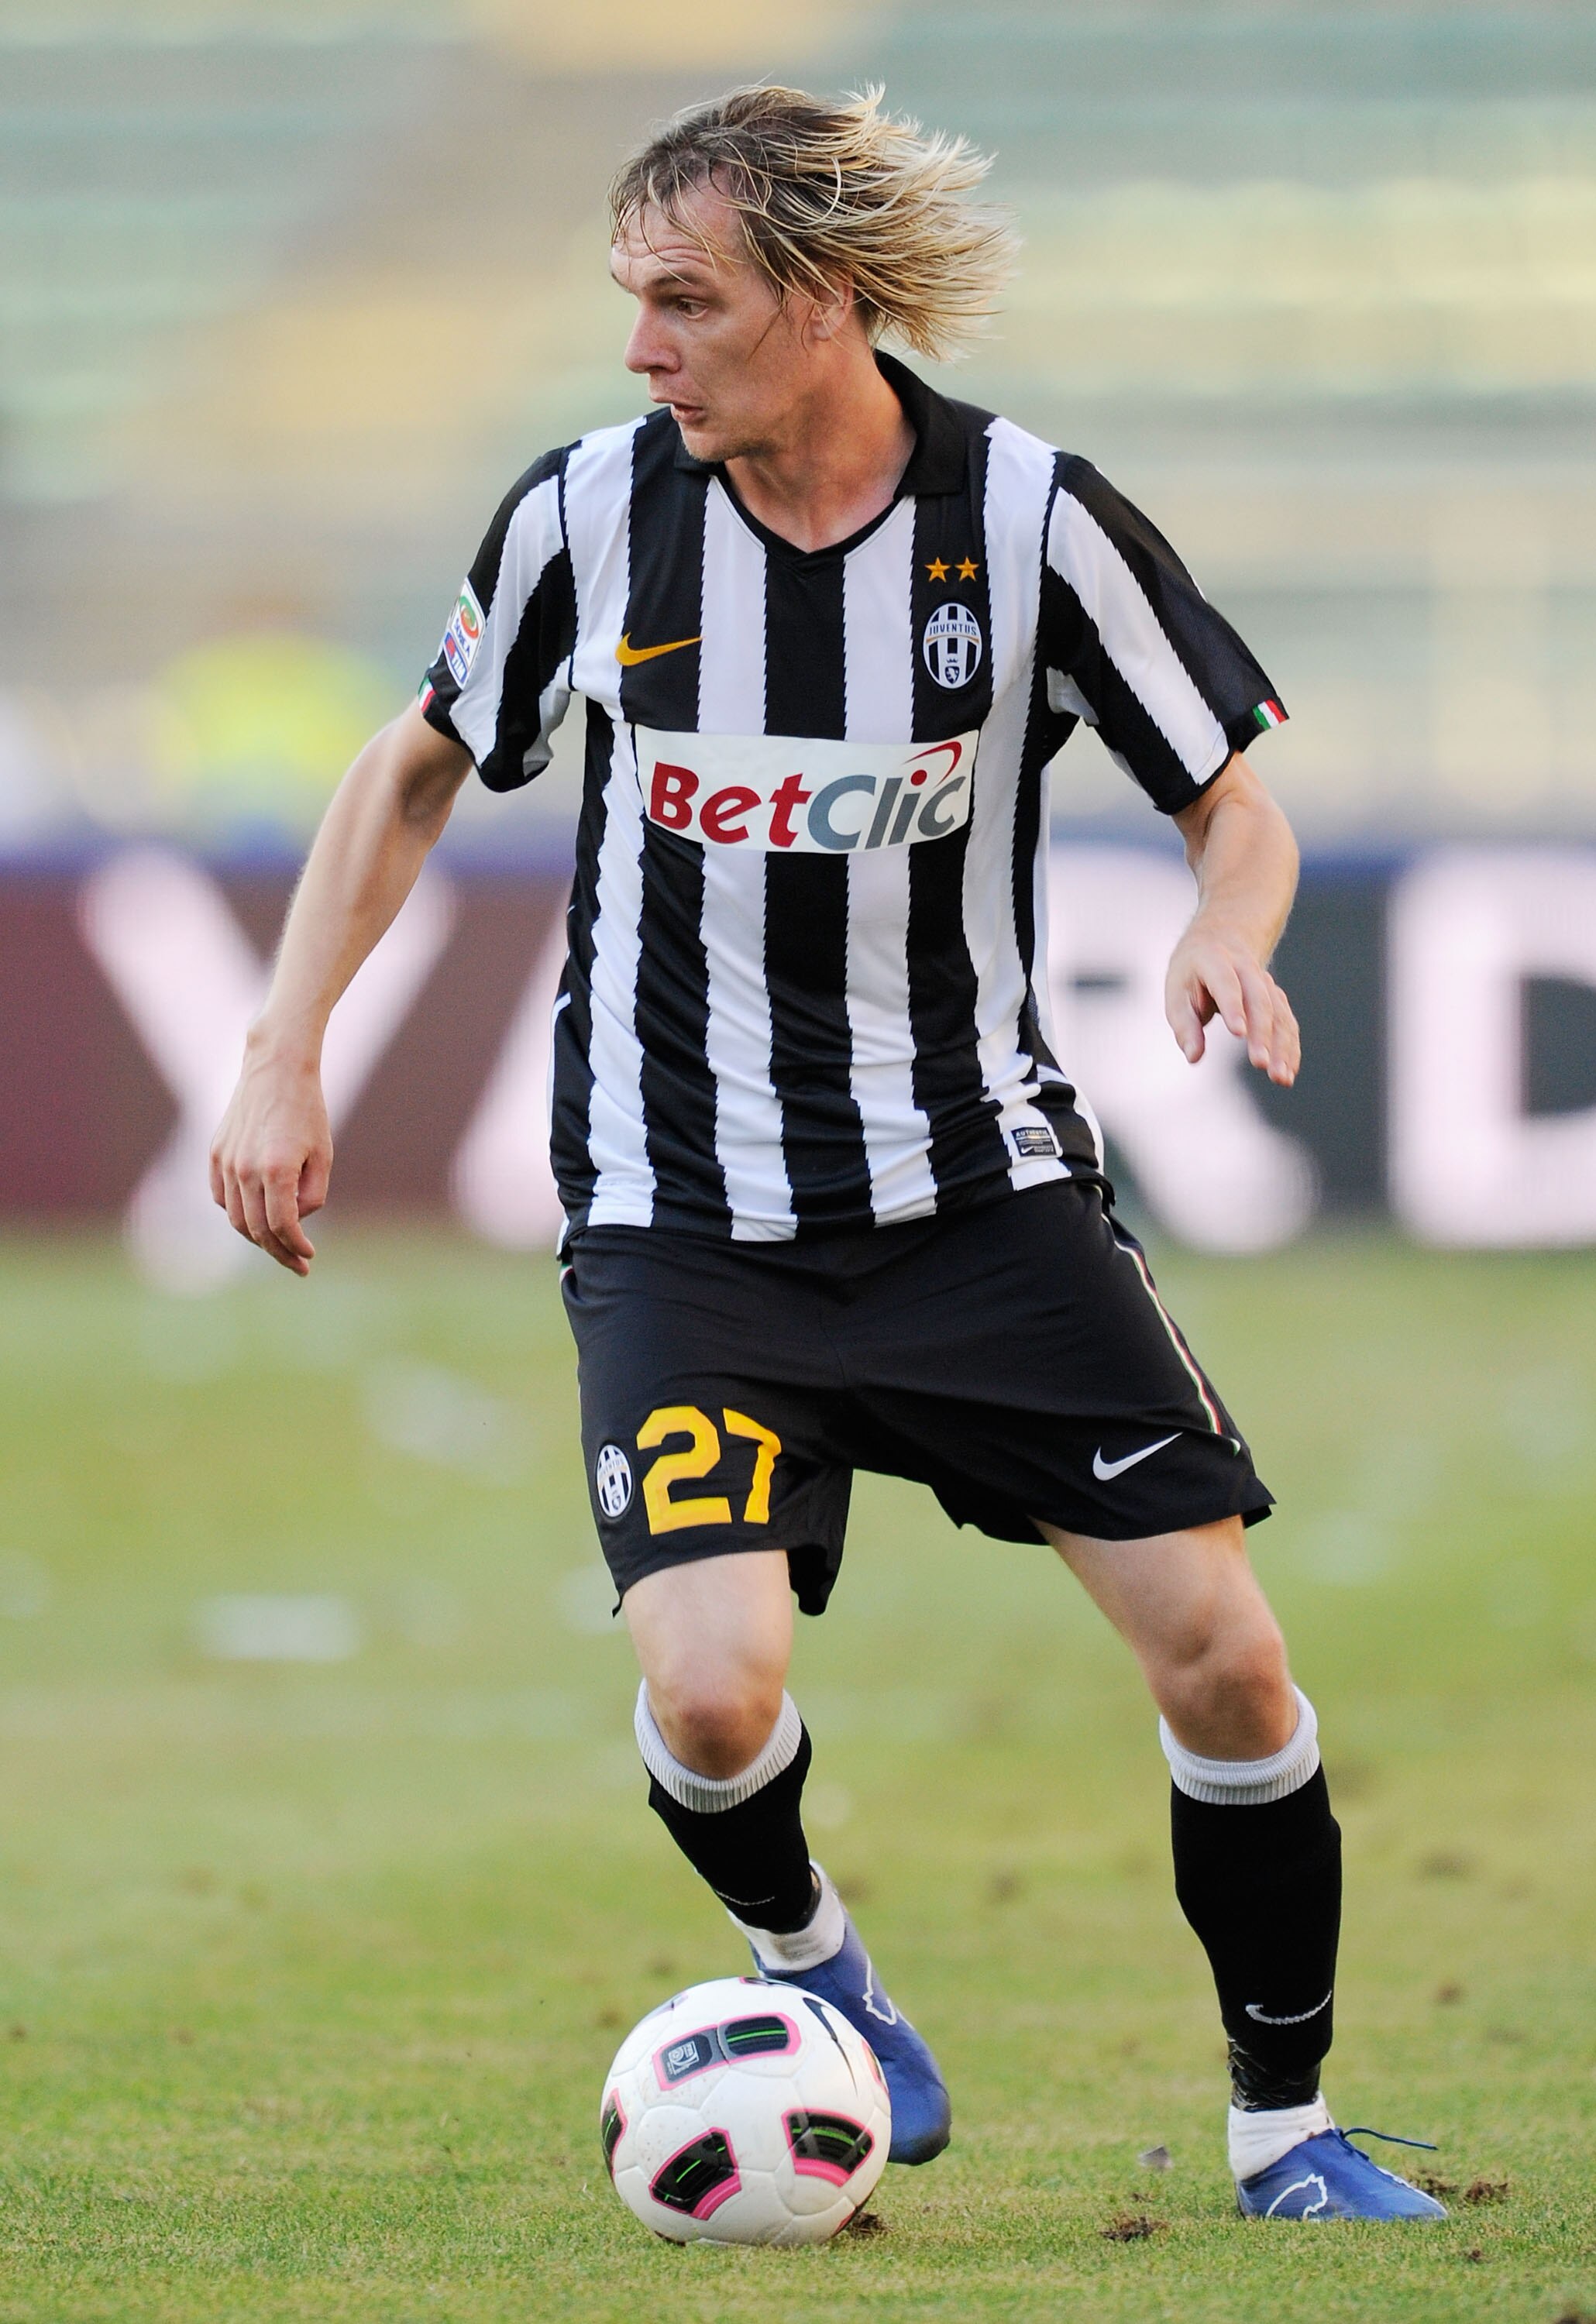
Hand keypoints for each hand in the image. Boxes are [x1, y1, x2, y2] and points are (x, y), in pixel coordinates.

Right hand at [209, 1041, 331, 1274]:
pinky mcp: (215, 1154)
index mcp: (276, 1169)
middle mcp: (245, 1169)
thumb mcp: (323, 1155)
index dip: (296, 1247)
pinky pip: (222, 1198)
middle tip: (298, 1265)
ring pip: (236, 1218)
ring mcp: (225, 1162)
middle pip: (256, 1230)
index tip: (309, 1257)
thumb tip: (295, 1221)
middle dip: (279, 1253)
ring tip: (280, 1246)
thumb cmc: (307, 1111)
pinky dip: (238, 1214)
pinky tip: (257, 1218)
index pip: (282, 1226)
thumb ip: (312, 1195)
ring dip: (258, 1239)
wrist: (276, 1069)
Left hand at [1165, 922, 1299, 1086]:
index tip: (1238, 1033)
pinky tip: (1289, 1072)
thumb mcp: (1177, 991)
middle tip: (1260, 1064)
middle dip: (1262, 1033)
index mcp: (1215, 960)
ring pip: (1279, 1013)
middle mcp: (1245, 968)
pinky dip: (1290, 1047)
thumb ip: (1184, 1024)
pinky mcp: (1276, 998)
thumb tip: (1194, 1056)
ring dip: (1283, 1046)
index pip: (1227, 983)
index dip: (1234, 1007)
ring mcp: (1265, 982)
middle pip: (1259, 1000)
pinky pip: (1287, 1022)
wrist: (1222, 938)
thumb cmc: (1192, 972)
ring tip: (1280, 1078)